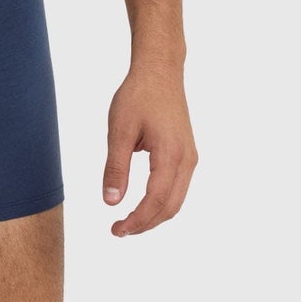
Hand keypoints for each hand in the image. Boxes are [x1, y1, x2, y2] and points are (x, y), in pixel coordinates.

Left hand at [102, 65, 196, 235]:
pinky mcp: (187, 153)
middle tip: (119, 230)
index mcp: (170, 154)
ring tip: (128, 221)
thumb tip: (110, 202)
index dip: (137, 220)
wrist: (160, 71)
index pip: (155, 200)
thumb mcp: (119, 129)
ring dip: (154, 215)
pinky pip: (178, 187)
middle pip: (170, 207)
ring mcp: (190, 157)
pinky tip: (143, 202)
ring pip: (176, 200)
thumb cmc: (138, 95)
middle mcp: (186, 159)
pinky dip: (161, 201)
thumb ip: (115, 167)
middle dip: (145, 224)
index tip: (116, 230)